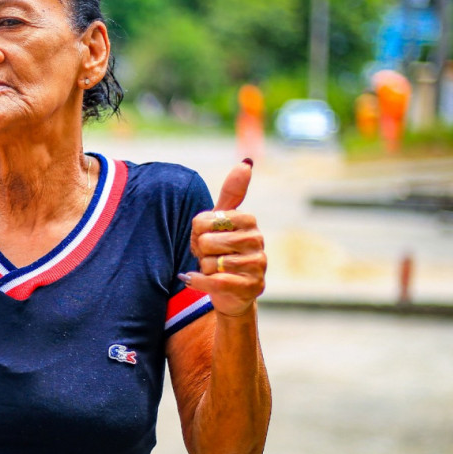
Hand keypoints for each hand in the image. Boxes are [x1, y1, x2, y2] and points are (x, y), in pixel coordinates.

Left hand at [181, 159, 265, 316]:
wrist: (231, 291)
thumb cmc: (222, 251)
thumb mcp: (221, 220)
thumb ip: (232, 193)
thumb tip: (247, 162)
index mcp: (248, 220)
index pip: (204, 221)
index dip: (197, 233)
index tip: (206, 238)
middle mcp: (257, 240)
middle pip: (207, 242)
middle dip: (201, 252)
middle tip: (209, 255)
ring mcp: (257, 264)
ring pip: (211, 262)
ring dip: (203, 268)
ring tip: (213, 269)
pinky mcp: (251, 287)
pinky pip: (216, 281)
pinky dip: (198, 282)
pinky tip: (195, 280)